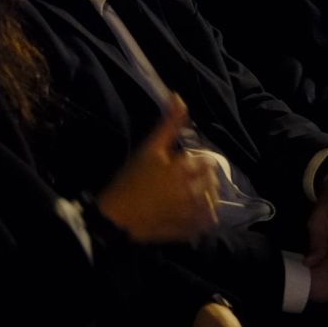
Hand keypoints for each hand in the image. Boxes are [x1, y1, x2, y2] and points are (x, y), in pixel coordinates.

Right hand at [95, 95, 218, 242]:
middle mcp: (193, 191)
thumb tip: (178, 95)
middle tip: (185, 181)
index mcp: (185, 169)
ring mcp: (191, 213)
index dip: (198, 163)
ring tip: (189, 197)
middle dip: (203, 180)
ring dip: (205, 198)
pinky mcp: (187, 230)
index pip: (207, 163)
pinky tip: (191, 215)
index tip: (185, 165)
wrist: (116, 216)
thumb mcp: (149, 147)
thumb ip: (169, 123)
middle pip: (212, 183)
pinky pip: (205, 224)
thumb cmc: (130, 179)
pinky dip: (203, 219)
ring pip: (211, 203)